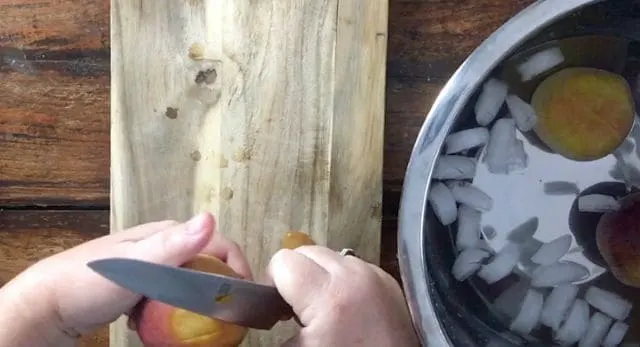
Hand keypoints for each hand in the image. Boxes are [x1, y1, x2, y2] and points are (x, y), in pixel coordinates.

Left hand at [0, 212, 250, 344]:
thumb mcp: (137, 264)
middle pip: (209, 266)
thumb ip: (174, 244)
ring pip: (191, 283)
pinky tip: (155, 323)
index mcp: (170, 233)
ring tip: (185, 325)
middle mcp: (166, 244)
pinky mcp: (143, 283)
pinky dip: (171, 311)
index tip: (242, 301)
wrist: (49, 304)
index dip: (238, 270)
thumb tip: (210, 219)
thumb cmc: (92, 282)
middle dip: (216, 292)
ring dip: (193, 304)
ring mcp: (154, 264)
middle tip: (216, 319)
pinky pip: (171, 296)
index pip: (221, 245)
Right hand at [267, 246, 419, 346]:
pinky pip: (354, 266)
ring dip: (318, 275)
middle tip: (295, 307)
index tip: (275, 305)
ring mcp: (374, 275)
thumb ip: (277, 328)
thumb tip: (262, 313)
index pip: (283, 261)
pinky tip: (344, 306)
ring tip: (321, 308)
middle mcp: (353, 276)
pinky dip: (342, 279)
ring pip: (330, 256)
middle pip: (306, 251)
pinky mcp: (388, 280)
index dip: (272, 281)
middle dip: (295, 275)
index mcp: (327, 295)